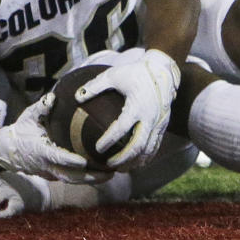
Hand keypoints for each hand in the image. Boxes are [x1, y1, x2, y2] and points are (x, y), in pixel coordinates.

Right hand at [0, 93, 105, 182]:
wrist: (8, 149)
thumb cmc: (21, 129)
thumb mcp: (29, 116)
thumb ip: (42, 107)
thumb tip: (53, 97)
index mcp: (40, 151)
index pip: (56, 158)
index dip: (70, 161)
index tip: (85, 162)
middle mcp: (46, 166)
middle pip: (70, 176)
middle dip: (90, 176)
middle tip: (109, 172)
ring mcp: (49, 173)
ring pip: (72, 180)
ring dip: (92, 180)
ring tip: (110, 174)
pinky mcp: (53, 176)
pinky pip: (71, 179)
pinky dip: (86, 178)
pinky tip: (100, 174)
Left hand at [76, 48, 179, 169]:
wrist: (163, 70)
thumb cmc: (135, 72)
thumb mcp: (113, 75)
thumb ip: (95, 85)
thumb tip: (76, 96)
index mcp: (137, 106)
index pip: (122, 128)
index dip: (109, 140)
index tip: (97, 148)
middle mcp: (150, 117)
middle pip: (138, 146)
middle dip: (123, 159)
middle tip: (108, 165)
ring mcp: (159, 123)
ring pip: (148, 150)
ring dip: (135, 162)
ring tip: (120, 169)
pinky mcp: (163, 126)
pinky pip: (155, 146)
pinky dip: (145, 157)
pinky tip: (135, 163)